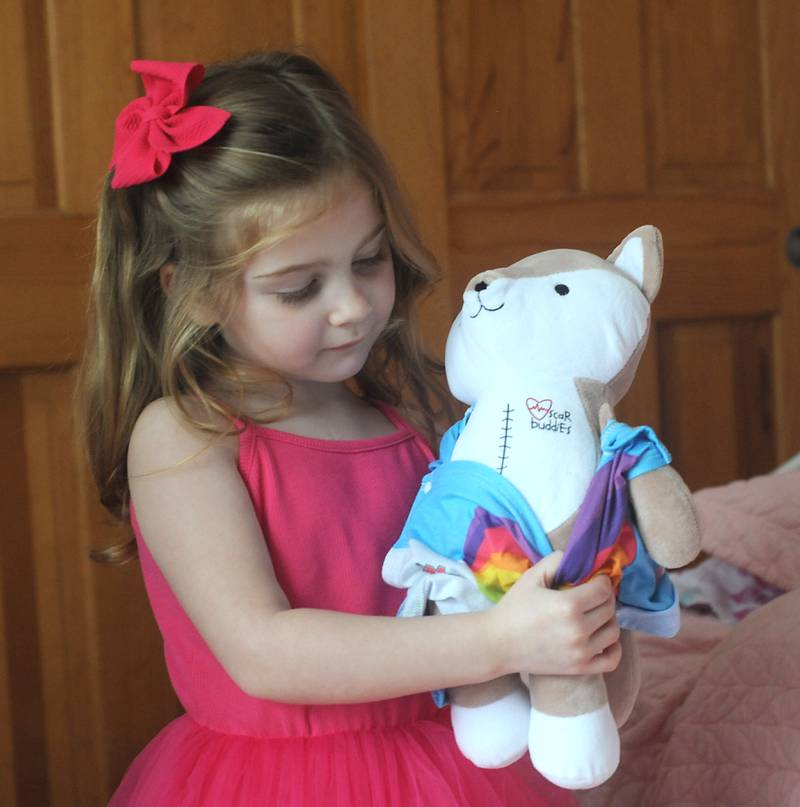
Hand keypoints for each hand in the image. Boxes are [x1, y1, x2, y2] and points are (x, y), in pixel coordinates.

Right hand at [486, 551, 621, 676]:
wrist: (498, 643)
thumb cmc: (514, 607)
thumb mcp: (532, 577)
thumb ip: (557, 561)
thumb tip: (579, 558)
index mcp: (567, 605)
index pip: (604, 590)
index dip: (602, 581)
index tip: (595, 580)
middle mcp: (578, 630)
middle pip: (610, 609)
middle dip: (604, 598)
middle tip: (593, 595)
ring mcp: (580, 652)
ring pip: (613, 632)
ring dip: (608, 619)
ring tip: (594, 614)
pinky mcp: (580, 668)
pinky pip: (612, 659)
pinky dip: (613, 648)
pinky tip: (602, 637)